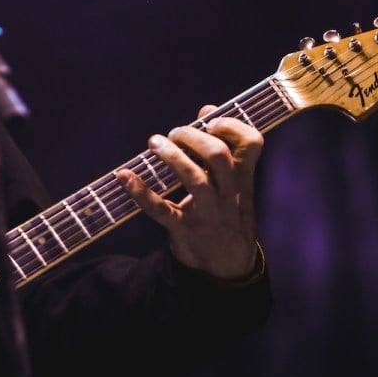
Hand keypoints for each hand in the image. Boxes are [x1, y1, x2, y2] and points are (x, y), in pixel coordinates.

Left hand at [116, 105, 262, 278]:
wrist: (228, 266)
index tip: (211, 120)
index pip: (252, 143)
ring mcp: (207, 213)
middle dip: (194, 137)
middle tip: (175, 133)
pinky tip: (124, 176)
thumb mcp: (233, 183)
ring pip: (195, 181)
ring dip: (173, 158)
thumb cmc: (227, 212)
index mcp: (242, 178)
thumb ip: (223, 147)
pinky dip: (141, 193)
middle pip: (219, 157)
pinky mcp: (184, 229)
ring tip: (154, 143)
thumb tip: (207, 110)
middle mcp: (228, 193)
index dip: (233, 125)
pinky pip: (162, 211)